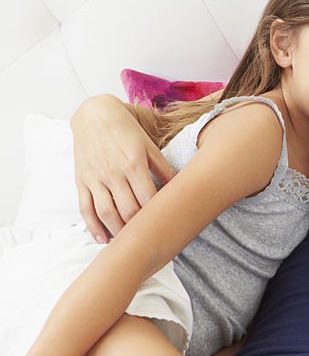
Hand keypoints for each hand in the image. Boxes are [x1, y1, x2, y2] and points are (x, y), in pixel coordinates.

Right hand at [71, 96, 174, 241]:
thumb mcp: (149, 146)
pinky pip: (85, 208)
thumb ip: (164, 168)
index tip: (166, 225)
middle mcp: (113, 173)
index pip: (148, 198)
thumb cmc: (126, 130)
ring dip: (118, 231)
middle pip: (128, 210)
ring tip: (130, 241)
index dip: (157, 215)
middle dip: (140, 227)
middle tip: (151, 237)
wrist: (94, 114)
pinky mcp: (82, 181)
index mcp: (134, 164)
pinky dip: (93, 227)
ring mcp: (95, 178)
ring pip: (106, 213)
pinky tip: (103, 239)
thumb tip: (180, 187)